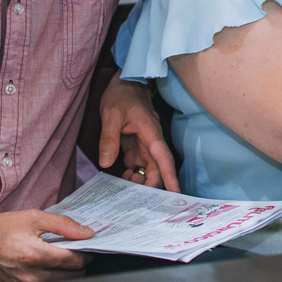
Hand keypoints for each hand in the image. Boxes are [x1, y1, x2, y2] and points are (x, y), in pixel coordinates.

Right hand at [0, 208, 93, 281]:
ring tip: (66, 258)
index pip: (73, 260)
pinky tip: (50, 267)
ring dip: (69, 273)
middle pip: (71, 277)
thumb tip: (87, 233)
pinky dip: (53, 280)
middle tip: (81, 251)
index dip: (87, 253)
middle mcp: (29, 276)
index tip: (90, 245)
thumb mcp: (34, 217)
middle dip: (81, 264)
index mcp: (34, 255)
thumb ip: (63, 225)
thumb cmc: (1, 227)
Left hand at [98, 74, 179, 191]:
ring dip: (137, 180)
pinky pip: (137, 163)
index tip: (176, 195)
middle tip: (135, 200)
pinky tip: (121, 178)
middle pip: (157, 168)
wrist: (125, 81)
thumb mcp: (111, 114)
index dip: (170, 177)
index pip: (163, 158)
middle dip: (149, 185)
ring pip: (147, 168)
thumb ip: (109, 138)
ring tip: (123, 188)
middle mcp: (150, 141)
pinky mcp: (136, 144)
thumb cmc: (121, 94)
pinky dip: (131, 173)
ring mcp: (144, 143)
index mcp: (150, 133)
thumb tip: (105, 162)